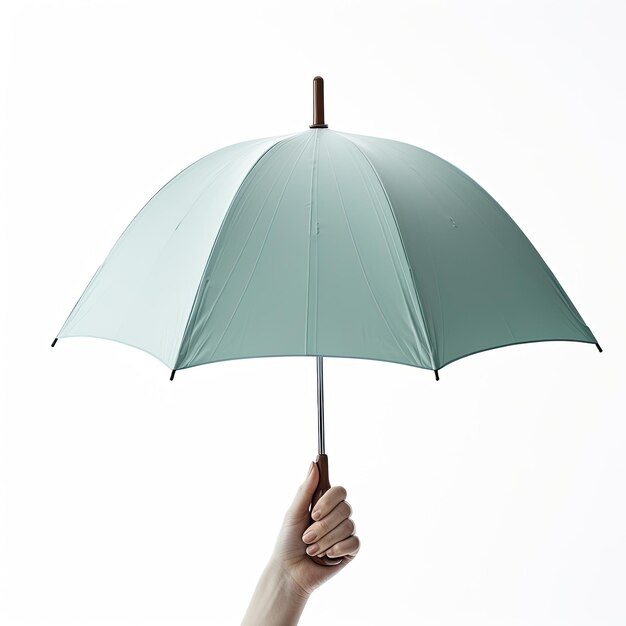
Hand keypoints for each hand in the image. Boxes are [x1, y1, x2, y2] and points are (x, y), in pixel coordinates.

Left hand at [270, 461, 359, 597]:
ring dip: (325, 540)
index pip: (339, 491)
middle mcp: (337, 516)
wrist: (289, 572)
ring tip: (311, 550)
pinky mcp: (350, 550)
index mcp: (325, 504)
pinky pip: (354, 543)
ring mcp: (345, 533)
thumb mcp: (294, 513)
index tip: (314, 512)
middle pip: (345, 509)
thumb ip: (305, 490)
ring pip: (347, 527)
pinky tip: (327, 556)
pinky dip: (338, 548)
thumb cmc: (288, 541)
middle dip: (323, 526)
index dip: (329, 501)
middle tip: (306, 537)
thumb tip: (314, 464)